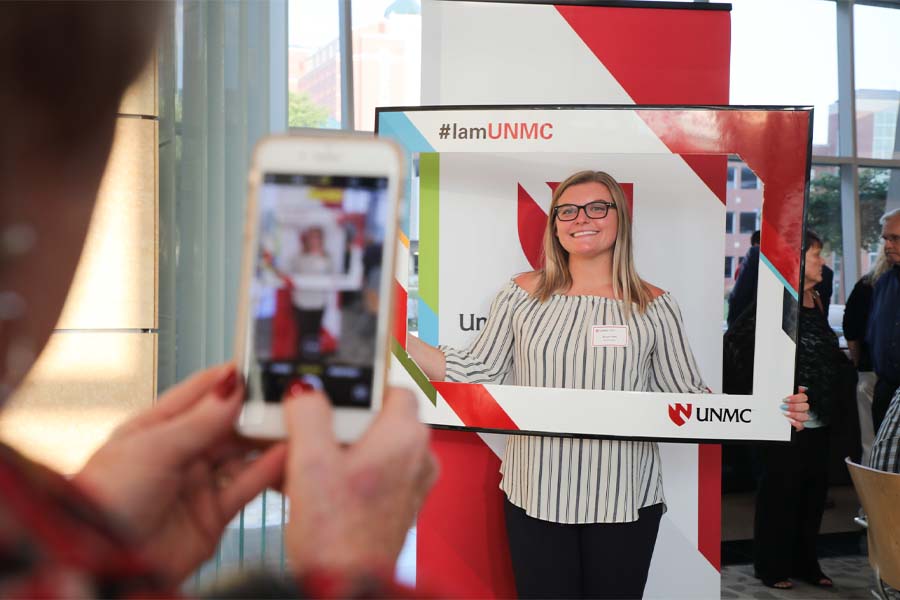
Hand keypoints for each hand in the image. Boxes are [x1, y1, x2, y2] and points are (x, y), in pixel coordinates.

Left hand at [73, 364, 286, 583]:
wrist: (102, 559)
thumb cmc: (106, 499)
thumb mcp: (155, 447)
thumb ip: (201, 420)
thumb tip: (234, 388)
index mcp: (156, 427)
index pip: (200, 393)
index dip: (229, 379)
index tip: (260, 366)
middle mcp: (179, 453)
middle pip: (226, 424)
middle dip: (254, 411)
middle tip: (283, 398)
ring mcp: (197, 483)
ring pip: (241, 455)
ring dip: (264, 441)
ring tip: (291, 426)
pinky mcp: (213, 514)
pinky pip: (246, 487)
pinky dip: (267, 471)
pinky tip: (284, 455)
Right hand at [283, 386, 437, 576]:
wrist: (346, 588)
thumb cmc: (337, 536)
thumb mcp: (310, 462)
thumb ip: (308, 413)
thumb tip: (305, 390)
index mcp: (406, 435)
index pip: (393, 386)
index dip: (362, 385)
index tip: (335, 387)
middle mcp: (418, 456)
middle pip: (380, 417)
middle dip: (344, 420)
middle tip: (313, 429)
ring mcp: (412, 484)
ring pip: (376, 446)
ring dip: (342, 447)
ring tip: (309, 460)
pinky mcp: (400, 506)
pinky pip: (376, 473)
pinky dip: (349, 471)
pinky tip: (316, 485)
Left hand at [782, 385, 809, 430]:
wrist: (773, 414)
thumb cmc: (779, 402)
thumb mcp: (781, 394)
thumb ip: (788, 390)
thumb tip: (796, 387)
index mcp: (799, 400)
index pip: (803, 397)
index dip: (795, 398)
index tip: (785, 399)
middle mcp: (802, 408)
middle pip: (805, 406)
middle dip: (794, 406)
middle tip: (784, 406)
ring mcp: (801, 417)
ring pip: (805, 416)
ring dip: (795, 414)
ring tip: (785, 413)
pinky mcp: (798, 425)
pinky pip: (801, 425)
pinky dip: (796, 423)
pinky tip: (789, 420)